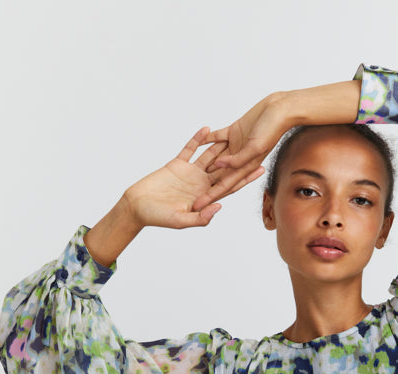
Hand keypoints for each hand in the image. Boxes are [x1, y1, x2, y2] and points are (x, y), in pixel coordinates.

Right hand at [126, 126, 264, 228]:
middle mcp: (201, 184)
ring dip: (221, 145)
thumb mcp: (181, 220)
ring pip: (209, 156)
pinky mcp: (177, 164)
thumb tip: (219, 206)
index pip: (229, 186)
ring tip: (235, 131)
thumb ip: (201, 217)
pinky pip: (190, 149)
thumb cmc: (157, 217)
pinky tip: (208, 129)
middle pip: (224, 169)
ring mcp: (190, 173)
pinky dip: (198, 139)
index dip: (244, 178)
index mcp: (205, 197)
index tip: (259, 168)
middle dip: (239, 159)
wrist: (137, 206)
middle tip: (254, 145)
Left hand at [192, 95, 289, 210]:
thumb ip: (237, 160)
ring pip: (216, 156)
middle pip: (218, 176)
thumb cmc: (273, 129)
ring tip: (188, 171)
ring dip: (204, 163)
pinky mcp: (233, 131)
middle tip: (187, 195)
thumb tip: (219, 166)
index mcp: (246, 166)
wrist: (280, 109)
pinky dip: (206, 139)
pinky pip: (216, 137)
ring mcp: (236, 145)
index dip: (210, 197)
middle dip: (204, 186)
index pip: (224, 186)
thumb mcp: (255, 148)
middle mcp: (240, 158)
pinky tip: (196, 142)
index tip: (197, 207)